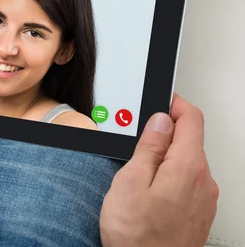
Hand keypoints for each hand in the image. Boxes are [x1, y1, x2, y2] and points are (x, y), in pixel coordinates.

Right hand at [100, 95, 218, 246]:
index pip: (192, 119)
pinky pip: (189, 181)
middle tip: (137, 141)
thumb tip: (160, 121)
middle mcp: (203, 180)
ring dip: (167, 156)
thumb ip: (149, 147)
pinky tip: (150, 192)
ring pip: (188, 161)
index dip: (174, 104)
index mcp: (187, 167)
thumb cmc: (137, 236)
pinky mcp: (200, 212)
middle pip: (190, 139)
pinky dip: (171, 175)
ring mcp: (205, 198)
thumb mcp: (131, 182)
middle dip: (165, 133)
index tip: (159, 101)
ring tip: (139, 174)